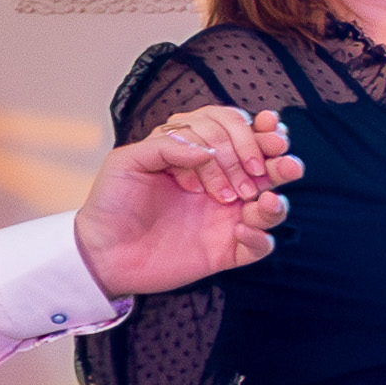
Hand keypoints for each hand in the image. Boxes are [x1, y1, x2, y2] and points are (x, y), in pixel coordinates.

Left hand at [74, 109, 303, 297]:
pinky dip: (259, 238)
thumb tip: (206, 149)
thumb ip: (165, 145)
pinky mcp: (226, 251)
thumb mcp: (127, 161)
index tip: (261, 132)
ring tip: (268, 200)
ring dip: (278, 201)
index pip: (237, 140)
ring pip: (270, 207)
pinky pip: (259, 246)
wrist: (102, 251)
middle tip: (283, 161)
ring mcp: (225, 218)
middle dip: (279, 161)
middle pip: (264, 169)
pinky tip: (241, 232)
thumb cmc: (112, 203)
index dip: (250, 134)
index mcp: (198, 160)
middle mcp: (219, 186)